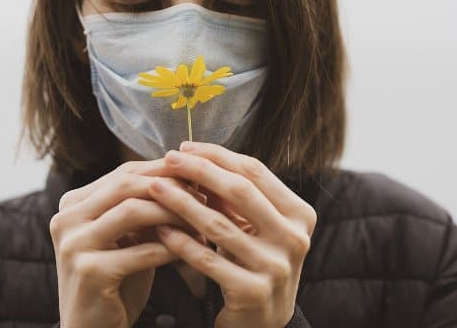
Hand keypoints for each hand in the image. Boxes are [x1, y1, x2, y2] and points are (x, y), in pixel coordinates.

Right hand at [50, 159, 207, 327]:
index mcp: (73, 204)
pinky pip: (140, 251)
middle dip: (169, 187)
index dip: (162, 171)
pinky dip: (171, 247)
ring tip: (200, 220)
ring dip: (172, 213)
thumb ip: (143, 207)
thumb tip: (187, 176)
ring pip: (131, 211)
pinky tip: (194, 248)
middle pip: (125, 185)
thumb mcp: (127, 237)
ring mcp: (74, 244)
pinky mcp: (89, 272)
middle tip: (202, 194)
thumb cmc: (115, 281)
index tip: (196, 175)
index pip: (123, 173)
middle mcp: (66, 218)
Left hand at [141, 141, 317, 327]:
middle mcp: (294, 238)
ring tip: (156, 189)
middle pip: (240, 191)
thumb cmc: (255, 262)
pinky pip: (208, 260)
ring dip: (182, 203)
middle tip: (168, 159)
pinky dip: (182, 243)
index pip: (256, 172)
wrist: (264, 322)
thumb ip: (234, 197)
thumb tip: (194, 158)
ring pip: (220, 225)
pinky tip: (161, 230)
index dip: (218, 155)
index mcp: (300, 214)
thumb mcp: (256, 227)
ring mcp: (275, 267)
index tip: (186, 147)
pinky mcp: (252, 292)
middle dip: (200, 171)